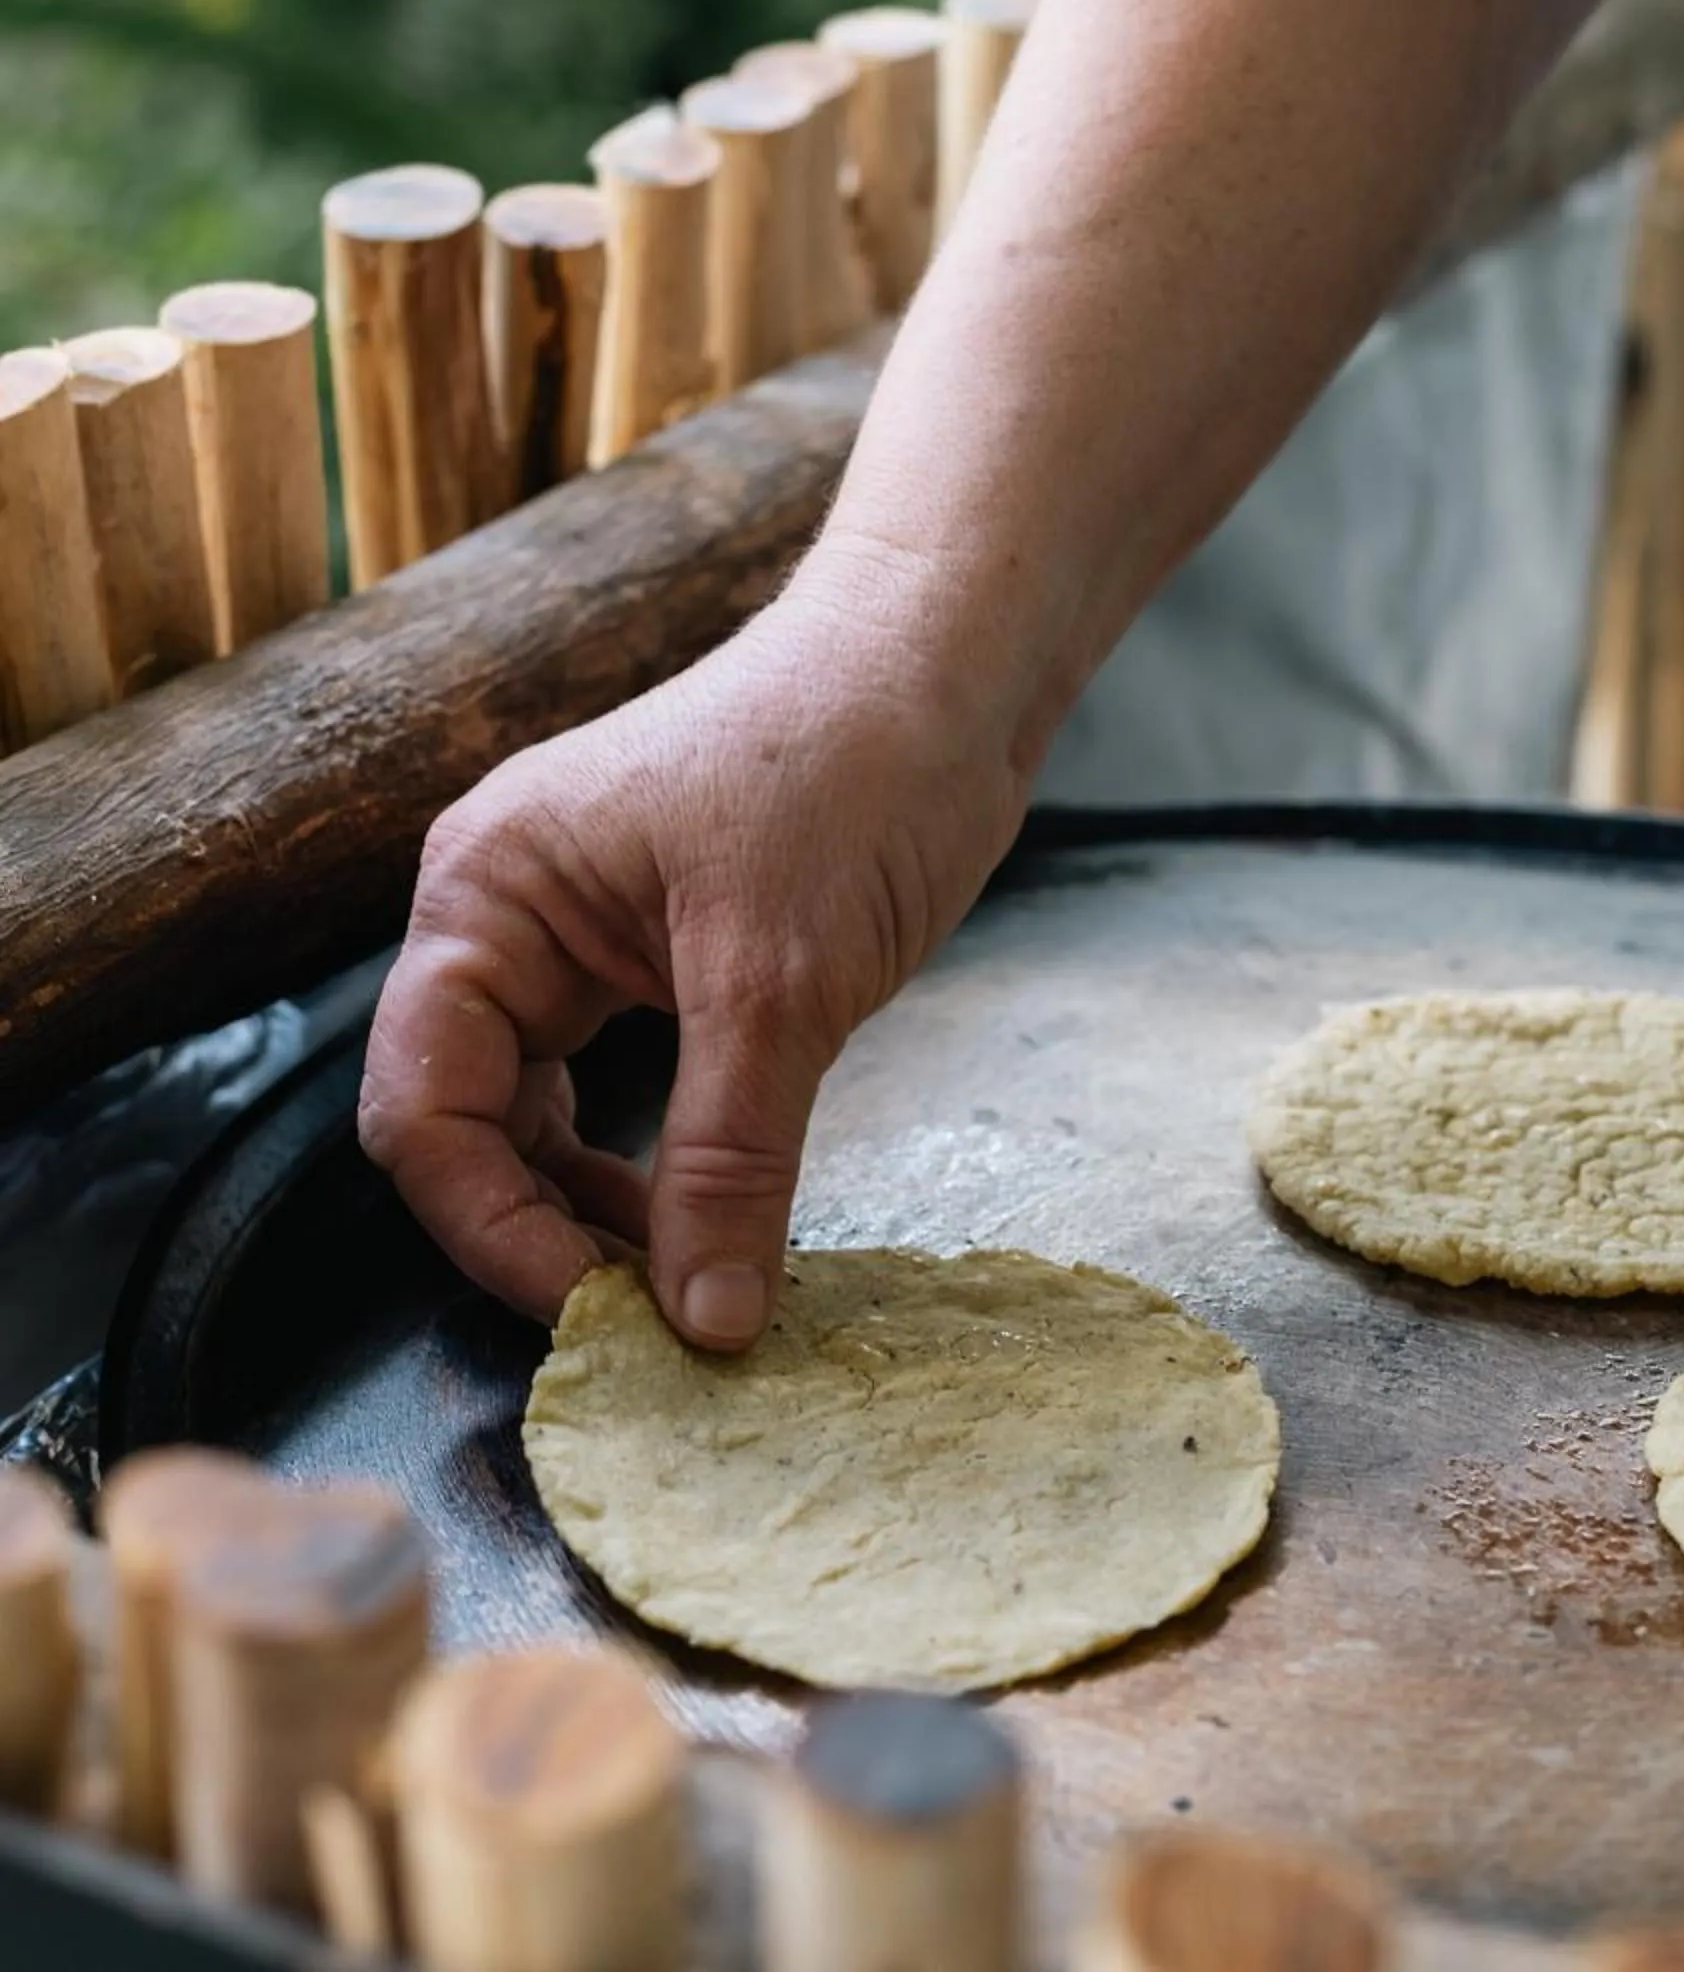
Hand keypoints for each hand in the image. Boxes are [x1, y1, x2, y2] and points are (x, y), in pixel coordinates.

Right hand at [357, 554, 1028, 1345]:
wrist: (948, 669)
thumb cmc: (846, 770)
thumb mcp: (780, 982)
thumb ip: (731, 1158)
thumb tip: (705, 1327)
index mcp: (486, 895)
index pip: (420, 1107)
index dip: (491, 1230)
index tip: (600, 1318)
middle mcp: (506, 916)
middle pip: (463, 1123)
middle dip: (539, 1232)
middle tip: (647, 1329)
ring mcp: (578, 934)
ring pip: (538, 1118)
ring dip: (594, 1210)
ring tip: (684, 1289)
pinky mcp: (655, 955)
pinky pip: (613, 1090)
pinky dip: (651, 1166)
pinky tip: (709, 1220)